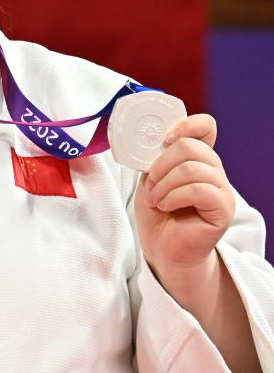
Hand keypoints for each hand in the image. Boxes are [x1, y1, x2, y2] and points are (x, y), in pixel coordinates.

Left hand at [134, 114, 235, 285]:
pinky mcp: (223, 208)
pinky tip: (164, 206)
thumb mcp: (150, 178)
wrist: (163, 248)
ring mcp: (221, 188)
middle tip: (150, 184)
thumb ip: (154, 158)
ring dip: (163, 184)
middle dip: (161, 165)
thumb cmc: (157, 213)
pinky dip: (173, 196)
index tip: (165, 138)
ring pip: (191, 168)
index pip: (205, 126)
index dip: (187, 124)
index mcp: (197, 158)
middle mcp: (213, 169)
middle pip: (190, 146)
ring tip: (155, 199)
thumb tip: (149, 141)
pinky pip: (199, 190)